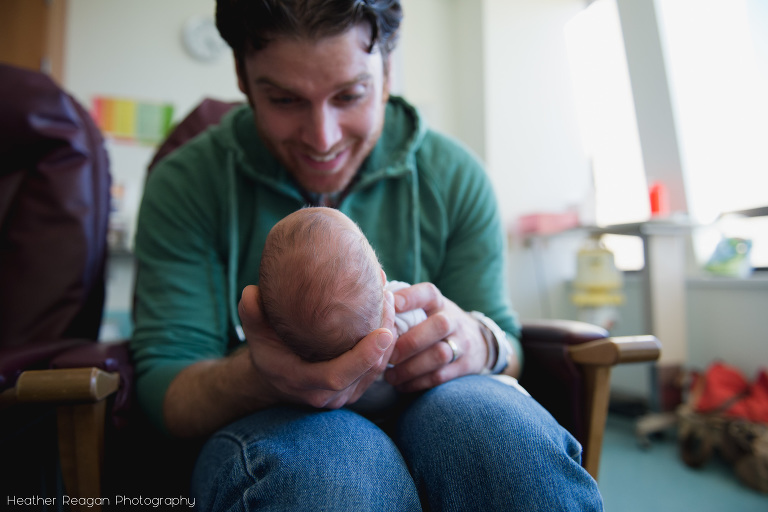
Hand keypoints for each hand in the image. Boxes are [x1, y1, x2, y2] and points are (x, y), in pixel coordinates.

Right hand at [238, 285, 395, 408]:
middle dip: (383, 340)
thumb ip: (252, 314)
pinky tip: (388, 314)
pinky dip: (386, 344)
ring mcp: (343, 395)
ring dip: (389, 339)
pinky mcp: (355, 388)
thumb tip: (251, 293)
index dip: (363, 357)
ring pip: (377, 370)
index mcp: (301, 382)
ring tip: (391, 301)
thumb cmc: (267, 349)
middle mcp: (326, 395)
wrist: (276, 377)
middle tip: (390, 301)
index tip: (383, 333)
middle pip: (366, 372)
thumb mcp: (255, 332)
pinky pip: (377, 369)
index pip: (337, 376)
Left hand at [384, 283, 487, 391]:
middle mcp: (454, 320)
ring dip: (411, 368)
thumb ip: (403, 306)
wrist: (478, 342)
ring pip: (440, 354)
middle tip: (388, 355)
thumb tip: (369, 300)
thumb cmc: (436, 323)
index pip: (428, 294)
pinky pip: (440, 376)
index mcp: (439, 303)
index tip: (389, 306)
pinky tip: (401, 385)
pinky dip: (417, 383)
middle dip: (410, 342)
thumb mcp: (428, 309)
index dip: (410, 298)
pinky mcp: (464, 366)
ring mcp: (462, 343)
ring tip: (390, 376)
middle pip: (439, 325)